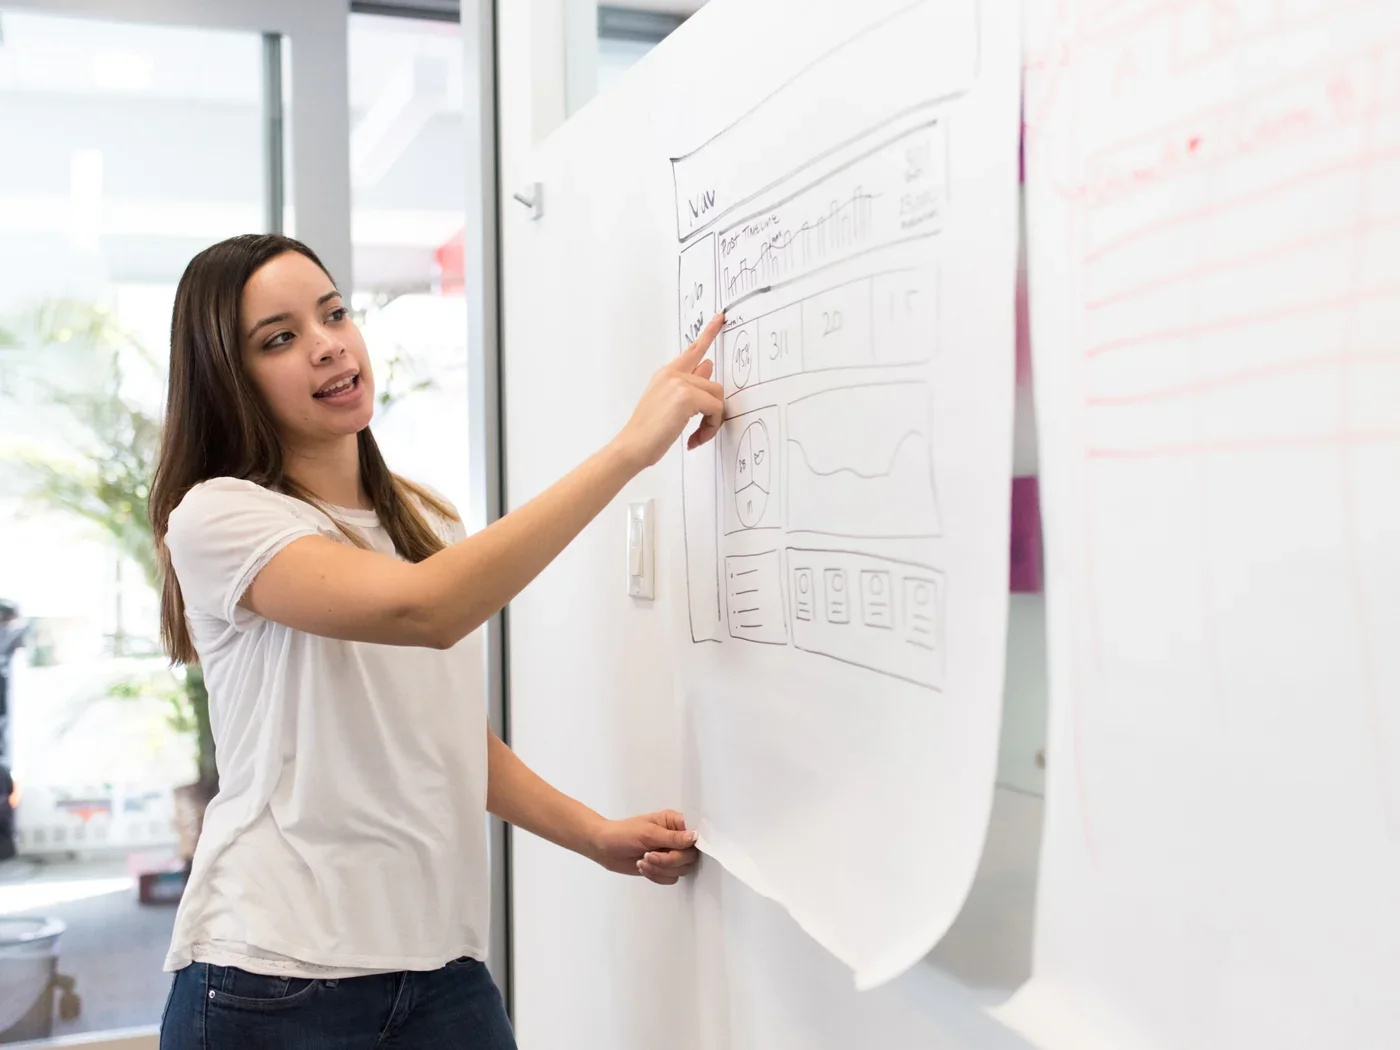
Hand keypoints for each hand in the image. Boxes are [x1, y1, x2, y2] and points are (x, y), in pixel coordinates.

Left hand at [590, 810, 699, 884]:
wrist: (604, 848)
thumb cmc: (623, 834)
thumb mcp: (648, 833)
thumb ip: (673, 838)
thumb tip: (695, 837)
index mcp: (674, 823)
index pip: (695, 834)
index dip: (691, 844)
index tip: (677, 850)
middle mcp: (676, 838)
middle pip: (690, 856)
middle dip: (669, 860)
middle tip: (649, 856)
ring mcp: (670, 854)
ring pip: (681, 869)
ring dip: (661, 869)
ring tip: (643, 861)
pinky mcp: (663, 868)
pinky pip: (671, 878)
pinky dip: (657, 876)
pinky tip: (643, 868)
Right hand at [613, 313, 725, 470]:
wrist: (631, 446)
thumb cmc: (647, 432)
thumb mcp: (669, 404)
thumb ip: (690, 384)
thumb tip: (708, 366)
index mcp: (666, 374)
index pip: (693, 350)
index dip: (709, 333)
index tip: (720, 318)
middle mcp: (672, 374)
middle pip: (714, 385)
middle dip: (713, 411)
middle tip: (702, 431)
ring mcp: (679, 382)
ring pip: (717, 397)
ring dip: (712, 421)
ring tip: (697, 436)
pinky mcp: (686, 396)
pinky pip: (715, 409)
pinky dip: (711, 427)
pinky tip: (694, 439)